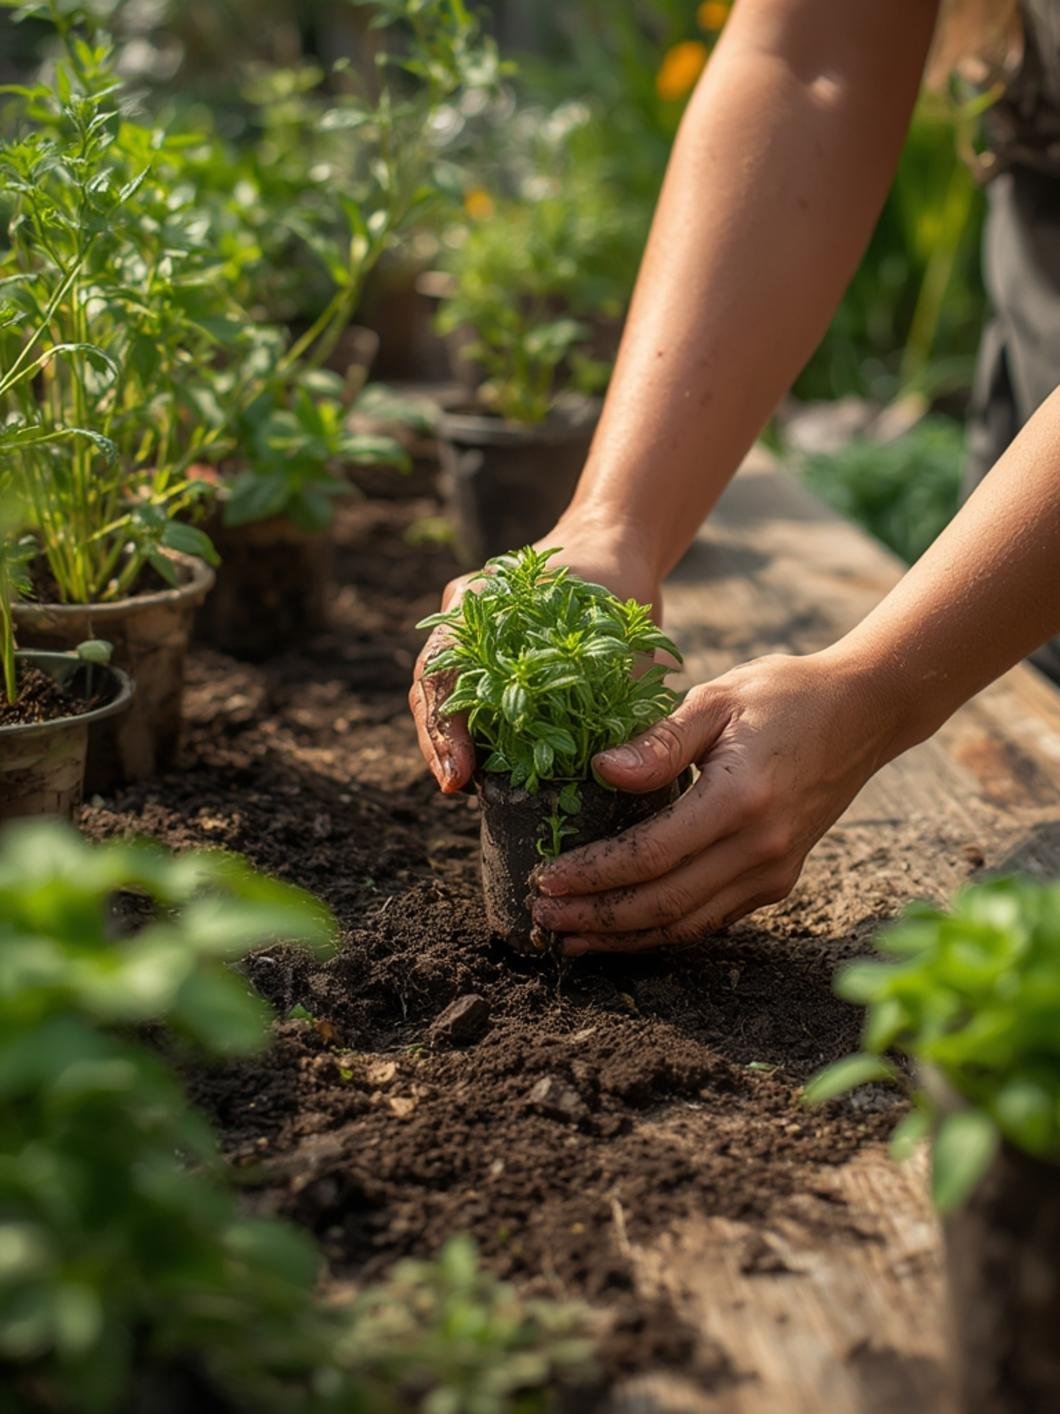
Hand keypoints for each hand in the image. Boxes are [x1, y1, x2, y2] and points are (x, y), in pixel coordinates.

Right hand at [410, 521, 661, 792]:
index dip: (446, 726)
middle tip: (455, 786)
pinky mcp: (486, 651)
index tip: (459, 771)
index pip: (444, 669)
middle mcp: (465, 612)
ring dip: (448, 739)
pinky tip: (481, 766)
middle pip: (432, 683)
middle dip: (438, 741)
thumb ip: (609, 689)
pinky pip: (465, 692)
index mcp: (484, 599)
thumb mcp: (618, 633)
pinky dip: (469, 729)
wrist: (613, 547)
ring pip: (442, 691)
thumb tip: (611, 763)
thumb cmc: (618, 586)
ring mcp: (470, 630)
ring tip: (462, 785)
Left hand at [530, 649, 905, 953]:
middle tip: (542, 919)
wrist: (863, 713)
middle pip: (662, 903)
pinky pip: (711, 917)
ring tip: (571, 939)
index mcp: (739, 799)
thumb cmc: (783, 694)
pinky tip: (625, 930)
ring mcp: (773, 870)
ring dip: (625, 937)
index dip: (592, 874)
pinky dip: (664, 930)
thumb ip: (658, 741)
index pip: (649, 855)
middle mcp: (759, 847)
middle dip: (596, 918)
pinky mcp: (779, 878)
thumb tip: (601, 770)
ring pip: (686, 924)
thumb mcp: (716, 698)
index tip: (545, 880)